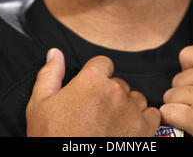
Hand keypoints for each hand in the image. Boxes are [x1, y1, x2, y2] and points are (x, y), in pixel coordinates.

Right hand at [26, 49, 159, 136]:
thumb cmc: (53, 138)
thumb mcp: (40, 105)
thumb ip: (50, 74)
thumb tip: (55, 53)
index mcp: (91, 79)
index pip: (103, 63)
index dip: (96, 75)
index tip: (90, 90)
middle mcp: (115, 90)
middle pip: (118, 82)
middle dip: (109, 94)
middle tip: (95, 113)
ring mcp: (131, 110)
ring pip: (135, 98)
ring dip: (126, 107)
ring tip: (110, 124)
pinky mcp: (144, 130)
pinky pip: (152, 114)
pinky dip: (143, 120)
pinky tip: (128, 129)